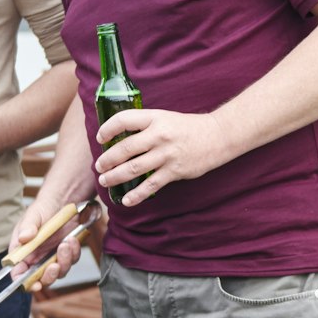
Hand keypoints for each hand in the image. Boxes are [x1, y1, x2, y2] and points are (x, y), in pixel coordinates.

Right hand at [4, 200, 86, 290]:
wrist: (64, 201)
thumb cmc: (44, 208)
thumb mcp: (34, 215)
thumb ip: (28, 226)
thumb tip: (23, 238)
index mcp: (22, 251)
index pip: (18, 273)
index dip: (24, 282)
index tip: (35, 285)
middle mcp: (36, 258)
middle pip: (40, 279)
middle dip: (49, 276)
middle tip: (54, 265)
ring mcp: (52, 257)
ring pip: (59, 272)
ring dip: (64, 261)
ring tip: (66, 243)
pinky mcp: (66, 253)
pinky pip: (71, 260)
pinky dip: (73, 252)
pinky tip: (72, 239)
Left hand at [93, 108, 229, 206]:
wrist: (218, 136)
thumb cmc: (189, 127)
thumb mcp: (165, 118)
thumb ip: (146, 126)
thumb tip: (121, 139)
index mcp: (155, 118)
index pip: (123, 120)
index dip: (107, 129)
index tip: (100, 138)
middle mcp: (159, 135)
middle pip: (125, 148)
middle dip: (107, 159)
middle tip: (99, 166)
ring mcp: (167, 154)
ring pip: (133, 168)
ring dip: (115, 176)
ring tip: (105, 181)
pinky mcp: (174, 171)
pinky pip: (151, 185)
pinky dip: (136, 194)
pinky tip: (126, 200)